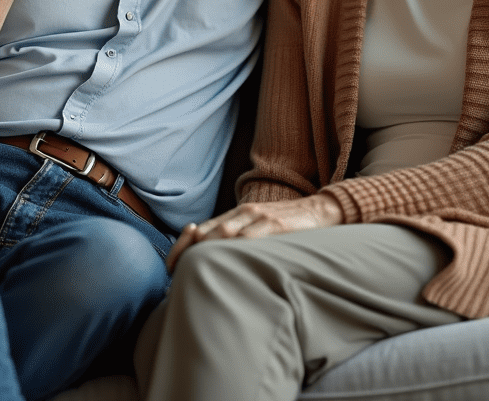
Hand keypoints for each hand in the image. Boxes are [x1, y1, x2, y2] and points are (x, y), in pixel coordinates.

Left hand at [166, 195, 343, 272]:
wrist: (318, 210)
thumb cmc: (284, 225)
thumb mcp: (256, 228)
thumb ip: (235, 239)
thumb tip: (209, 261)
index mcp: (234, 215)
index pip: (199, 230)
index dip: (181, 248)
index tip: (170, 268)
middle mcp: (242, 213)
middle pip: (206, 233)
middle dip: (189, 254)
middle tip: (178, 277)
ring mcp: (258, 218)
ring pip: (225, 234)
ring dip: (208, 253)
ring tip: (196, 273)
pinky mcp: (276, 224)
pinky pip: (252, 237)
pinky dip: (237, 250)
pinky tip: (228, 265)